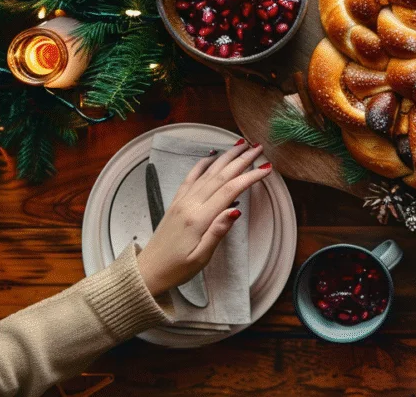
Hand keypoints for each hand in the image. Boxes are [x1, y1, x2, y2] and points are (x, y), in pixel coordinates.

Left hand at [136, 141, 271, 295]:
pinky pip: (191, 177)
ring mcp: (182, 201)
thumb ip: (218, 232)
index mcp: (199, 218)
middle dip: (241, 160)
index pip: (230, 190)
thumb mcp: (201, 257)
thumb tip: (236, 209)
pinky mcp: (176, 202)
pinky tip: (211, 156)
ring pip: (207, 173)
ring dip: (226, 157)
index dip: (250, 177)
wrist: (148, 271)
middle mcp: (190, 204)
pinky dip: (202, 164)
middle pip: (220, 176)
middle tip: (259, 147)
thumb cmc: (177, 268)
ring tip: (241, 145)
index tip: (267, 168)